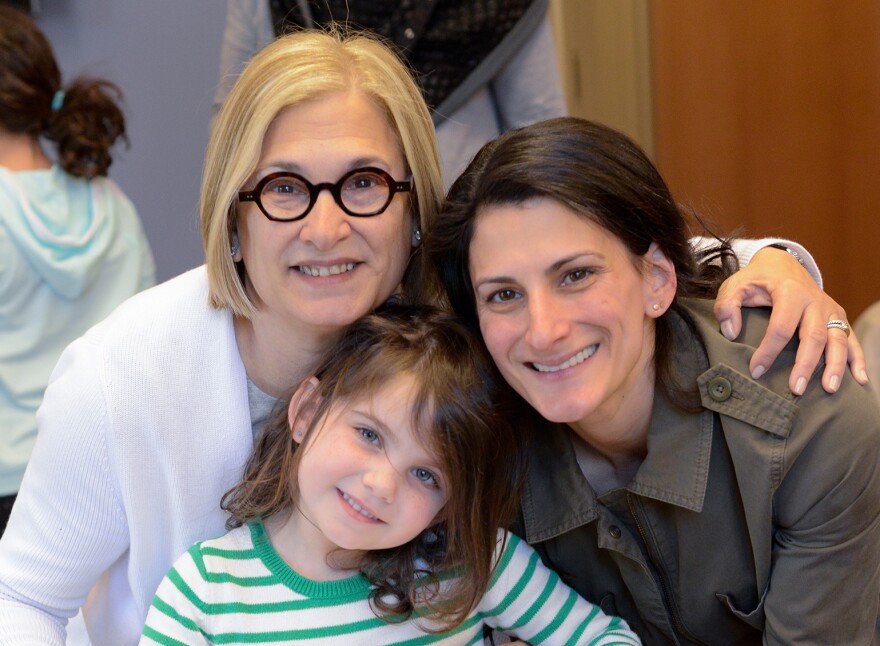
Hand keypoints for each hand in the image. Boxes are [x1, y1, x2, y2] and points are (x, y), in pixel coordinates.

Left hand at [714, 246, 867, 394]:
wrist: (782, 264)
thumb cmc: (756, 279)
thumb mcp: (735, 285)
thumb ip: (727, 305)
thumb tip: (730, 332)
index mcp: (789, 291)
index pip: (780, 327)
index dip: (768, 351)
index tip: (755, 371)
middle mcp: (815, 301)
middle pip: (813, 336)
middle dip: (805, 365)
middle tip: (795, 390)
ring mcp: (829, 309)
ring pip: (838, 339)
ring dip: (835, 366)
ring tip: (829, 389)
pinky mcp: (838, 317)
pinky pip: (851, 338)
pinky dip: (857, 359)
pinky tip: (859, 379)